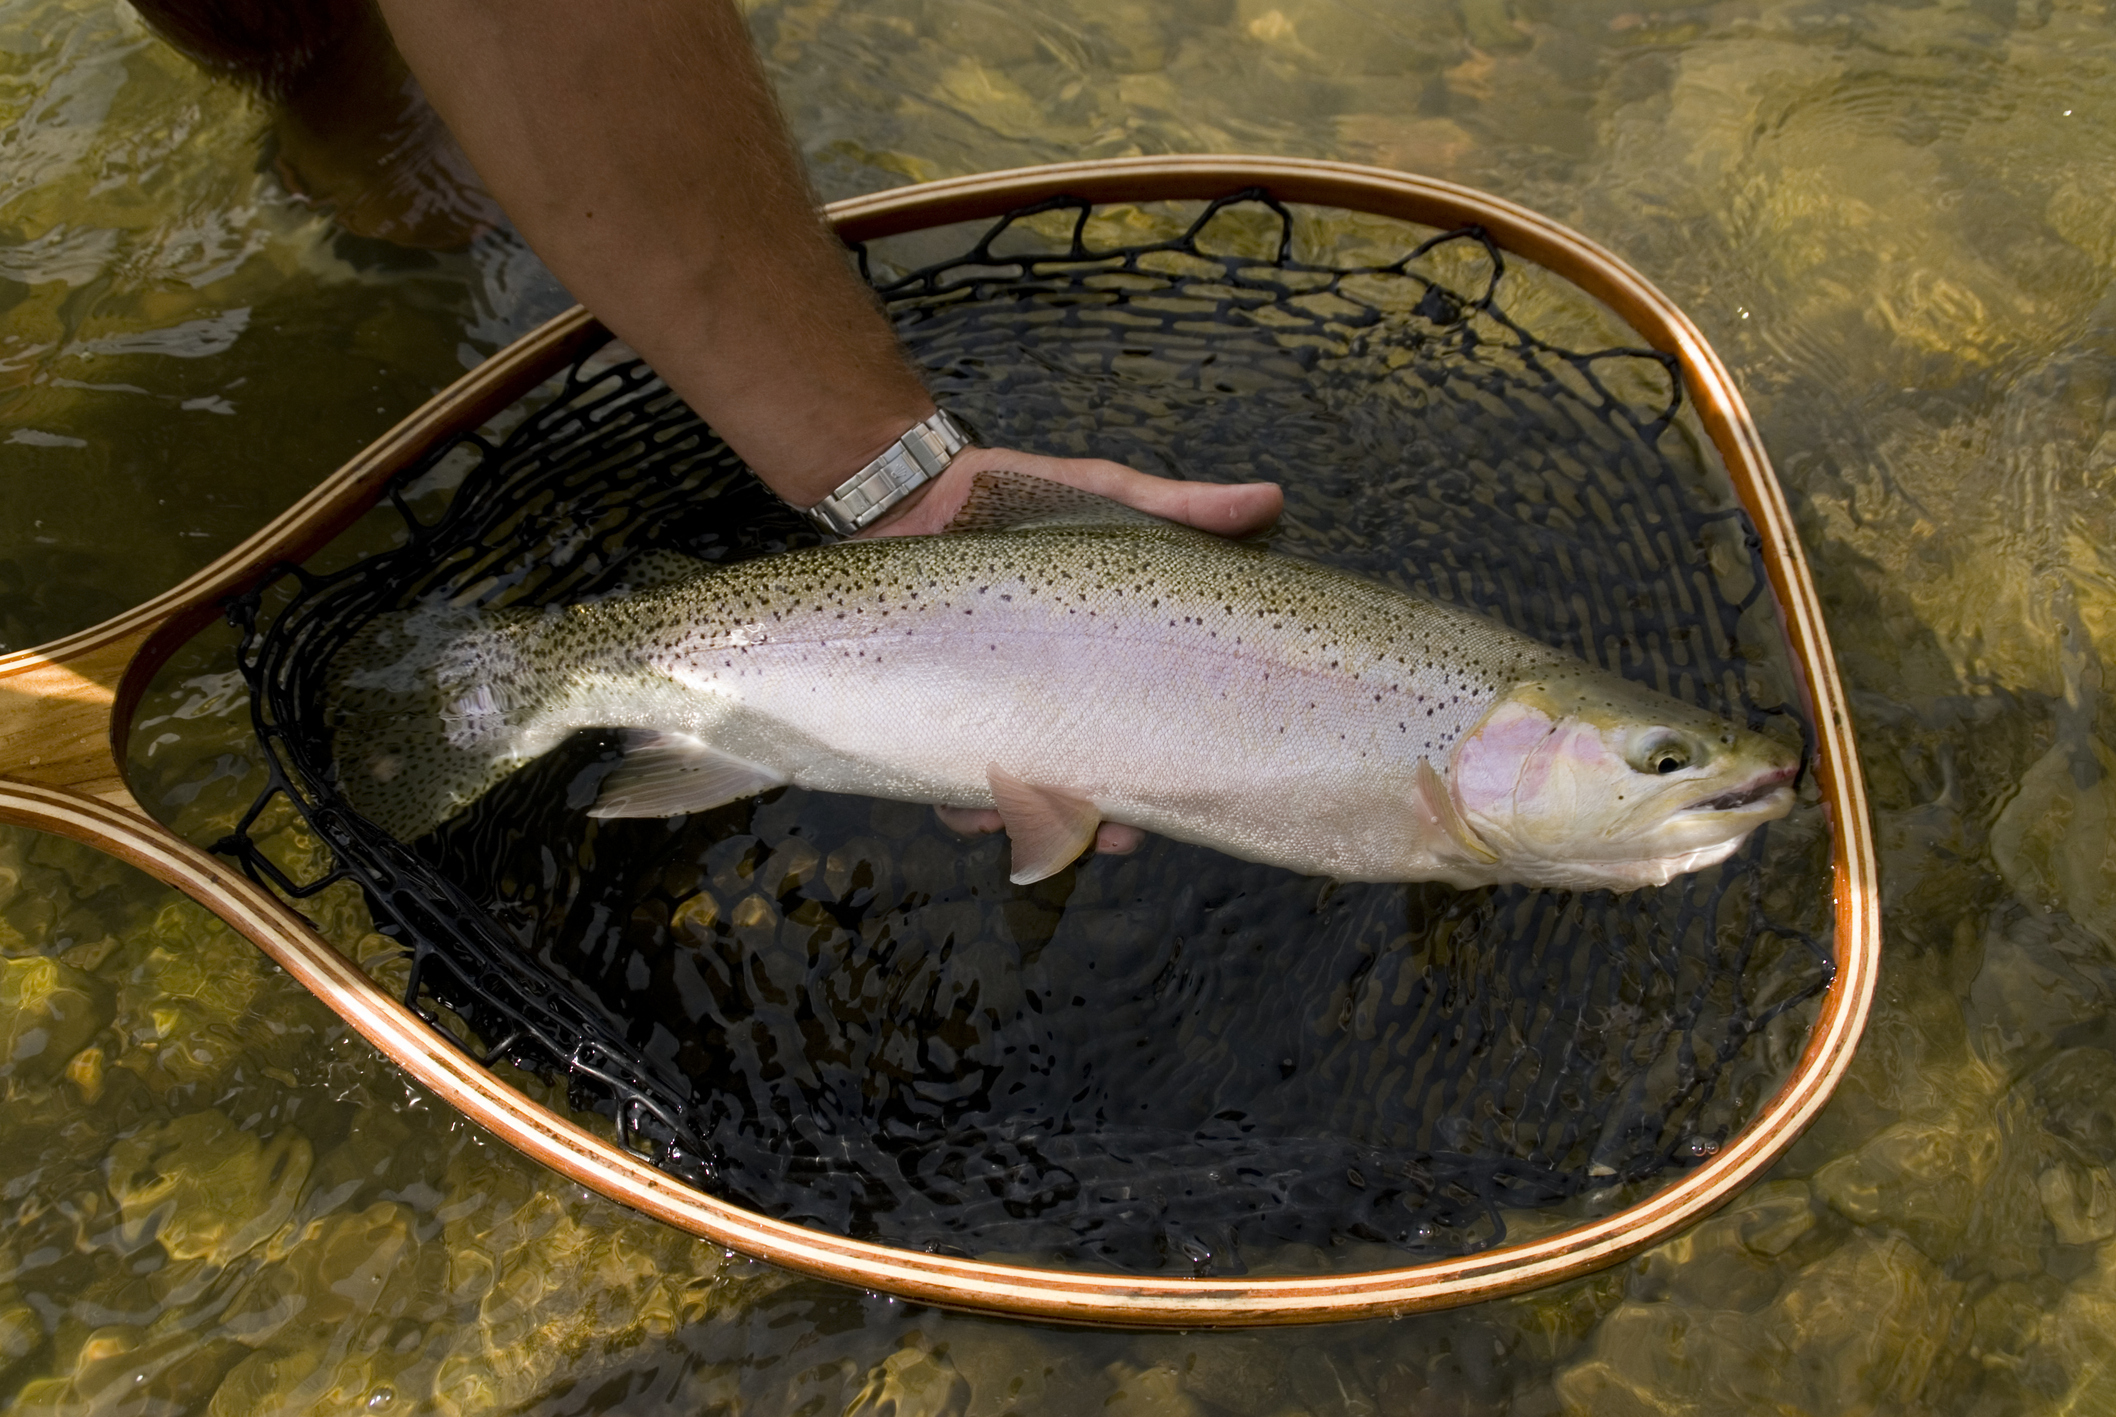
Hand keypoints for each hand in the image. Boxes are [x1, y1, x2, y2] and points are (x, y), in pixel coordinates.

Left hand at [879, 447, 1281, 857]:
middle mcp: (1044, 700)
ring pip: (1015, 797)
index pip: (1135, 737)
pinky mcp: (925, 711)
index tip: (1168, 804)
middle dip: (1097, 820)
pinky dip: (962, 803)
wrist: (908, 491)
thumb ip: (1180, 510)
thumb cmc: (1011, 500)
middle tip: (1112, 832)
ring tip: (1034, 821)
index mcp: (1094, 667)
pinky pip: (943, 781)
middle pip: (1080, 784)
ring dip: (1029, 820)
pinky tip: (973, 807)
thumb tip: (1269, 499)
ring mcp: (985, 710)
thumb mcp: (1100, 498)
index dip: (1153, 783)